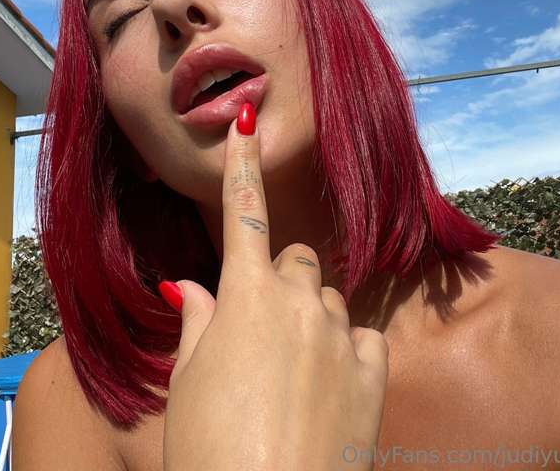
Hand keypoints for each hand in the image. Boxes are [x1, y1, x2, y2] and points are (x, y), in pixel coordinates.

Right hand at [161, 103, 388, 470]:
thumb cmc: (210, 448)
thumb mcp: (187, 382)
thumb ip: (197, 321)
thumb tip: (191, 288)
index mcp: (244, 295)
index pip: (242, 211)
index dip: (241, 163)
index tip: (246, 121)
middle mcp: (297, 299)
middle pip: (293, 259)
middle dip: (278, 280)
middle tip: (258, 331)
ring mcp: (338, 331)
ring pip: (326, 296)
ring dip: (309, 318)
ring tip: (290, 375)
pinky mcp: (372, 368)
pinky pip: (359, 335)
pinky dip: (344, 350)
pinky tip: (327, 390)